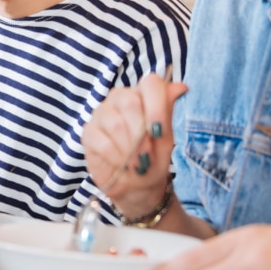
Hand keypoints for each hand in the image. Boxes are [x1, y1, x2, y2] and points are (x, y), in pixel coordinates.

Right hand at [81, 73, 186, 217]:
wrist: (136, 186)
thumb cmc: (153, 159)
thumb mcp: (167, 139)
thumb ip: (169, 113)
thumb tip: (182, 87)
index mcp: (143, 95)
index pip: (150, 83)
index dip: (157, 105)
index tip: (160, 131)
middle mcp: (120, 98)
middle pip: (130, 101)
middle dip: (142, 134)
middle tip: (148, 155)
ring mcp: (101, 114)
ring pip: (114, 123)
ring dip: (129, 149)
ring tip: (137, 163)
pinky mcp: (89, 132)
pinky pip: (102, 141)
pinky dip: (116, 158)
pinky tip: (122, 165)